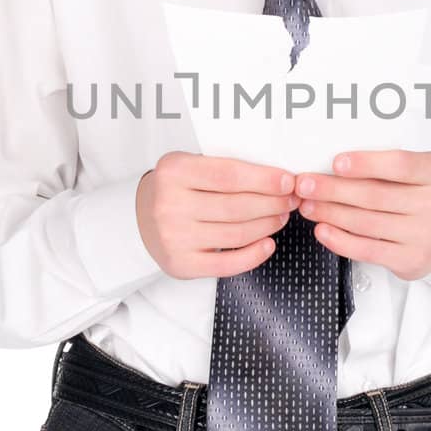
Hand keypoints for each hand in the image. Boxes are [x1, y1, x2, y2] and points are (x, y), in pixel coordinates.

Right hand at [135, 152, 301, 278]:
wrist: (139, 219)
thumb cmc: (175, 190)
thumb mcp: (189, 166)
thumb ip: (223, 168)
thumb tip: (275, 177)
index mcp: (174, 171)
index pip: (229, 175)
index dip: (264, 179)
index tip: (287, 181)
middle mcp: (170, 204)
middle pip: (237, 206)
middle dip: (272, 203)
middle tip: (291, 199)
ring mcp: (175, 237)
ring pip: (237, 234)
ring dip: (267, 225)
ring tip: (281, 216)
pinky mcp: (181, 264)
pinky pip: (227, 264)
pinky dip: (253, 255)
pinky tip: (268, 243)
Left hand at [294, 150, 430, 280]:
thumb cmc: (422, 196)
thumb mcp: (418, 172)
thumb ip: (387, 166)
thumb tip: (334, 166)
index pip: (400, 165)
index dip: (366, 164)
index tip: (336, 163)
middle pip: (375, 195)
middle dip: (333, 189)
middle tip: (306, 185)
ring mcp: (425, 235)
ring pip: (366, 222)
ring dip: (330, 213)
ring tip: (308, 205)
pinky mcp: (411, 259)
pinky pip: (367, 250)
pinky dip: (340, 240)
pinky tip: (323, 230)